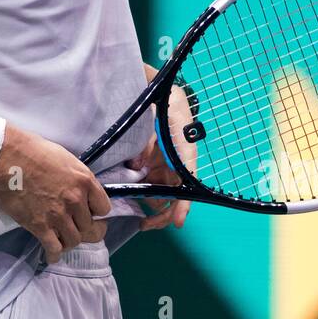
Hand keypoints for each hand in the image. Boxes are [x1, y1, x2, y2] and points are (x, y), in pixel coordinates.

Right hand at [0, 125, 111, 262]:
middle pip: (90, 227)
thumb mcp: (67, 160)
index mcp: (85, 181)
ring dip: (69, 241)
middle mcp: (75, 201)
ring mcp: (58, 215)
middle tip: (76, 228)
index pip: (104, 209)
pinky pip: (54, 248)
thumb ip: (78, 180)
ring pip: (74, 240)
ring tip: (62, 239)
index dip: (97, 213)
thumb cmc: (35, 152)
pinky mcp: (40, 226)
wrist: (8, 156)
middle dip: (83, 229)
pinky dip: (55, 254)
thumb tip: (81, 194)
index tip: (90, 214)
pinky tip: (52, 254)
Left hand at [125, 83, 193, 232]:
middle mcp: (176, 166)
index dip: (182, 206)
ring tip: (135, 207)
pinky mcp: (153, 162)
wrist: (163, 93)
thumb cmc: (169, 107)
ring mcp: (164, 165)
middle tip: (144, 225)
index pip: (186, 186)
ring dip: (148, 200)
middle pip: (172, 196)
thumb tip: (138, 165)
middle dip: (160, 214)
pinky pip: (147, 181)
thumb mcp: (161, 121)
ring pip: (158, 192)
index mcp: (184, 157)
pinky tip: (130, 188)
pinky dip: (140, 187)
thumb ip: (149, 143)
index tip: (177, 222)